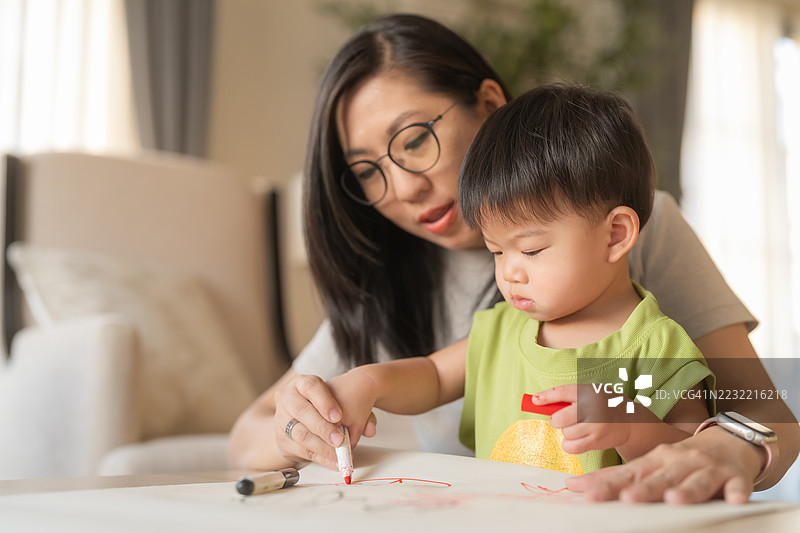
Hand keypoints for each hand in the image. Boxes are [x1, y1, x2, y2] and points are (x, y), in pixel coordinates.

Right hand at [272, 374, 376, 470]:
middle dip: (323, 428)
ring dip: (322, 446)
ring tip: (339, 454)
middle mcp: (288, 398)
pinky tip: (334, 461)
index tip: (338, 416)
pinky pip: (302, 450)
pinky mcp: (283, 440)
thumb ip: (361, 414)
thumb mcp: (347, 403)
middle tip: (340, 440)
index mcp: (302, 384)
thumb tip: (369, 430)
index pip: (311, 386)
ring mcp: (282, 419)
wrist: (313, 414)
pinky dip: (321, 457)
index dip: (324, 401)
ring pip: (300, 433)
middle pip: (302, 410)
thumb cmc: (331, 405)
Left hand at [534, 384, 648, 454]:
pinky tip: (578, 439)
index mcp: (589, 391)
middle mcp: (592, 408)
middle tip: (563, 420)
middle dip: (556, 421)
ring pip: (565, 433)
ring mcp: (595, 425)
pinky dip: (569, 445)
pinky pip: (571, 447)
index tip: (534, 400)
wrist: (630, 421)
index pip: (563, 392)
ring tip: (578, 428)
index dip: (546, 397)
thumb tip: (537, 402)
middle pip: (559, 419)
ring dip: (567, 433)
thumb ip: (568, 397)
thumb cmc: (603, 405)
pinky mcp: (596, 441)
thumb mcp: (590, 393)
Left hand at [565, 426, 763, 503]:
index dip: (607, 483)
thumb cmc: (681, 460)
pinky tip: (735, 500)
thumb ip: (618, 478)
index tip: (587, 493)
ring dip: (686, 490)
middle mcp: (678, 461)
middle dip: (643, 488)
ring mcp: (707, 468)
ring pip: (696, 480)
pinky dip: (736, 492)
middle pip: (659, 477)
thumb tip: (575, 486)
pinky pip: (737, 485)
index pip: (627, 473)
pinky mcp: (735, 476)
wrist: (728, 442)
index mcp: (655, 460)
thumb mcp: (650, 464)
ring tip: (675, 500)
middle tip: (628, 499)